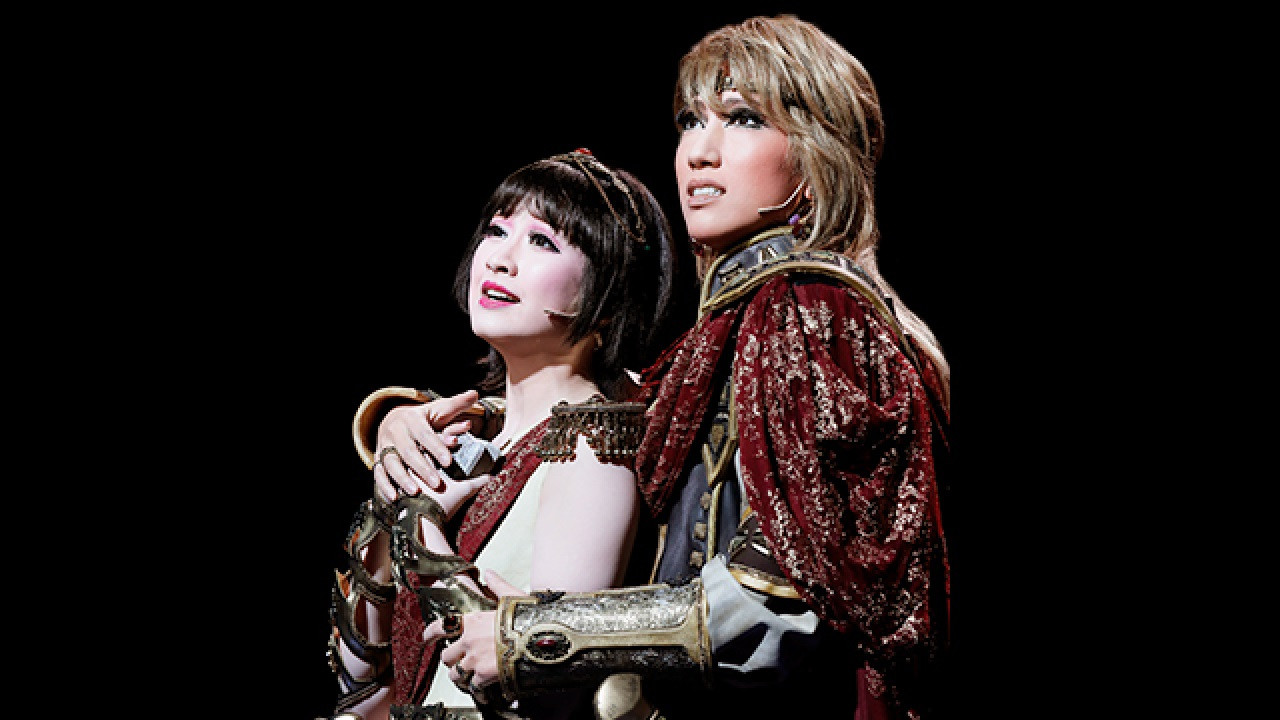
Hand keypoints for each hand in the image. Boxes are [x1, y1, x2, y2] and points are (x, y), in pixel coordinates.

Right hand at [373, 390, 478, 501]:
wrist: (393, 419)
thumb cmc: (424, 418)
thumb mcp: (439, 409)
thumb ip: (456, 405)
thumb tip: (475, 393)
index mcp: (412, 418)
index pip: (425, 434)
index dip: (437, 447)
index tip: (449, 462)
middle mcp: (396, 432)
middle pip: (408, 451)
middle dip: (422, 468)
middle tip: (437, 484)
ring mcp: (384, 446)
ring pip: (390, 463)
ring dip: (402, 478)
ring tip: (415, 492)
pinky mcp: (377, 458)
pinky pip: (378, 473)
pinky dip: (384, 485)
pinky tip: (394, 497)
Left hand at [425, 569, 522, 698]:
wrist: (539, 640)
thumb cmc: (526, 619)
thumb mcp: (513, 597)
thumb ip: (498, 586)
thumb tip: (490, 573)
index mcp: (473, 620)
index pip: (441, 626)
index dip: (430, 634)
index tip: (427, 638)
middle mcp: (468, 640)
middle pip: (446, 655)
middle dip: (451, 659)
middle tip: (459, 660)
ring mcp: (474, 659)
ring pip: (454, 674)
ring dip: (461, 676)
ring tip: (468, 677)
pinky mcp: (483, 675)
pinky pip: (472, 687)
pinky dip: (476, 689)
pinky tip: (482, 689)